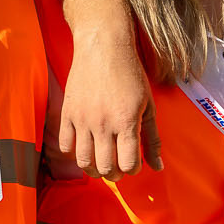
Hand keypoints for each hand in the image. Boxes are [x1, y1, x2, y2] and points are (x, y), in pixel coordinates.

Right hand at [55, 36, 159, 179]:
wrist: (103, 48)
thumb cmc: (130, 76)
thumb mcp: (148, 106)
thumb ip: (152, 138)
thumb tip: (158, 167)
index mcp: (127, 122)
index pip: (129, 163)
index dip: (133, 169)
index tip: (134, 164)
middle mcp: (103, 123)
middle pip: (105, 167)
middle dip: (114, 174)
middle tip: (118, 170)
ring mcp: (82, 119)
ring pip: (83, 161)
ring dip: (94, 169)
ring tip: (101, 165)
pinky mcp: (67, 113)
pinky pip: (65, 145)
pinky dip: (74, 153)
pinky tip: (85, 148)